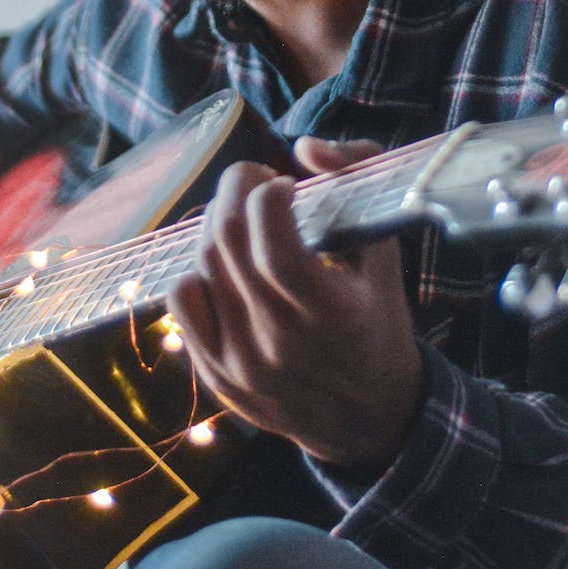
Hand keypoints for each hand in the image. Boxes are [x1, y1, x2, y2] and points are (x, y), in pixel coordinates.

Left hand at [167, 137, 423, 475]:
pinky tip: (223, 265)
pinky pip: (182, 304)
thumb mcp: (386, 258)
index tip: (285, 184)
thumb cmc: (378, 326)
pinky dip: (196, 270)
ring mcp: (241, 363)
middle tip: (254, 179)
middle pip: (227, 242)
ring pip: (202, 266)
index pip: (272, 241)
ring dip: (216, 224)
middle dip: (235, 190)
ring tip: (241, 217)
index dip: (268, 194)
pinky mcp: (216, 376)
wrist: (367, 421)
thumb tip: (307, 147)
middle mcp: (279, 342)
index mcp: (328, 313)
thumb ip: (358, 186)